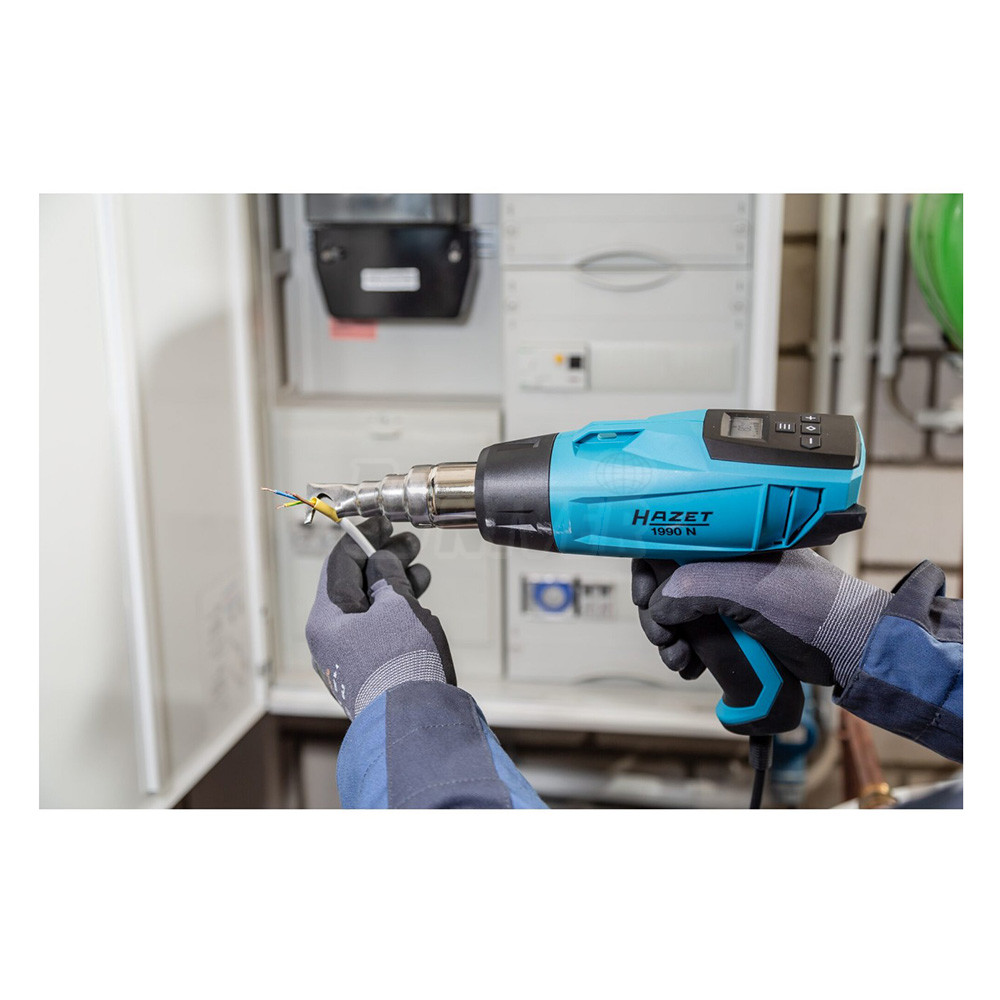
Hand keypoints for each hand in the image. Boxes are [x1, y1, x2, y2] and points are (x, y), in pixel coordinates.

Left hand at [305, 516, 454, 718]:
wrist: (415, 724)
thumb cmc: (402, 665)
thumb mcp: (397, 606)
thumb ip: (388, 576)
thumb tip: (382, 562)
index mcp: (326, 619)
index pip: (339, 564)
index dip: (363, 537)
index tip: (383, 522)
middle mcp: (330, 639)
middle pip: (354, 586)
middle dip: (383, 561)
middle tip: (410, 545)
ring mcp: (348, 658)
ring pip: (369, 608)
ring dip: (394, 586)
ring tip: (420, 574)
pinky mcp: (369, 672)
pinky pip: (378, 630)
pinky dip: (396, 612)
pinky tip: (417, 606)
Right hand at [631, 548, 891, 688]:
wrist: (853, 648)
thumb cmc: (809, 607)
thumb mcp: (744, 588)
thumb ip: (692, 588)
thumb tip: (657, 609)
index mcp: (730, 540)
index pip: (672, 540)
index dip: (649, 568)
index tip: (645, 598)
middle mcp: (728, 561)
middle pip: (669, 581)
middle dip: (658, 615)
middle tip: (663, 640)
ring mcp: (736, 594)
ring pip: (682, 612)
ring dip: (671, 638)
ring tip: (679, 661)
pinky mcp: (742, 625)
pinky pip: (701, 633)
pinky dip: (689, 650)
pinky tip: (691, 667)